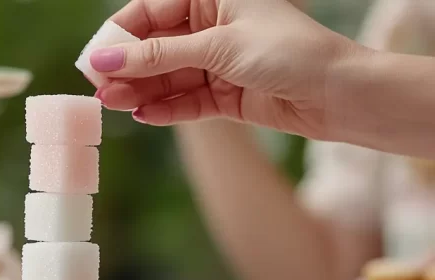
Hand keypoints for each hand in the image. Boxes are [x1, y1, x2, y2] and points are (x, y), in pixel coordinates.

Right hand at [90, 0, 355, 135]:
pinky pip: (186, 100)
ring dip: (141, 91)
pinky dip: (165, 109)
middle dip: (128, 68)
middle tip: (99, 88)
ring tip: (114, 105)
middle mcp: (214, 26)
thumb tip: (107, 61)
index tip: (96, 59)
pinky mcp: (227, 95)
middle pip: (156, 46)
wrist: (339, 94)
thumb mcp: (218, 47)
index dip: (121, 35)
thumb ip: (159, 56)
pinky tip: (143, 115)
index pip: (151, 10)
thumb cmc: (289, 52)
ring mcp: (219, 62)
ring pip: (168, 76)